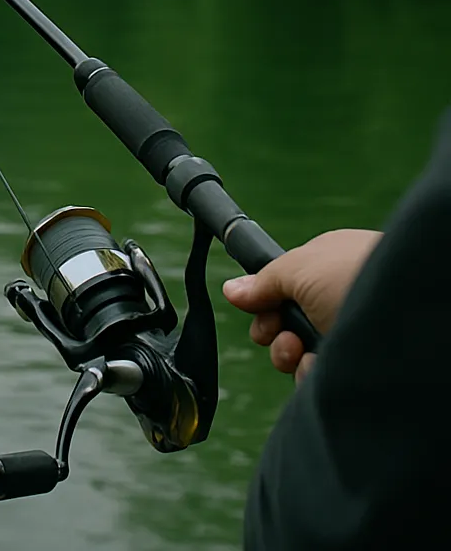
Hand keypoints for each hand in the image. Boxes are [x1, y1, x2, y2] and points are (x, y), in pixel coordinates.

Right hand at [222, 229, 381, 383]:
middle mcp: (339, 302)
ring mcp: (352, 335)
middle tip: (280, 339)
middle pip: (290, 325)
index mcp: (327, 268)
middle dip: (276, 336)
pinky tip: (319, 370)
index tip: (259, 314)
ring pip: (304, 354)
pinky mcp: (362, 368)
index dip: (266, 305)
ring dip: (292, 357)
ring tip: (302, 355)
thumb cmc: (359, 277)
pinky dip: (312, 377)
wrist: (415, 315)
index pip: (285, 290)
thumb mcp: (300, 268)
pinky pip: (323, 378)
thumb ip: (264, 280)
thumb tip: (232, 290)